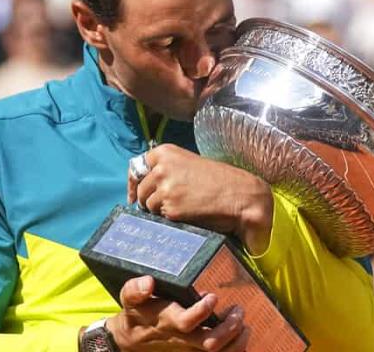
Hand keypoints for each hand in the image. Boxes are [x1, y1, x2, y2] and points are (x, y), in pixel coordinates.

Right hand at [108, 275, 248, 350]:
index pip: (186, 322)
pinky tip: (242, 336)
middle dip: (229, 328)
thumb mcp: (129, 299)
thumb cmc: (136, 314)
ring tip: (244, 323)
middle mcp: (182, 339)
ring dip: (236, 340)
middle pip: (209, 343)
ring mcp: (190, 349)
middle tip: (238, 310)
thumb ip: (135, 290)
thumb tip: (148, 282)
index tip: (213, 296)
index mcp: (167, 322)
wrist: (132, 341)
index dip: (201, 311)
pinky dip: (235, 349)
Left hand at [127, 144, 272, 254]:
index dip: (133, 183)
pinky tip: (187, 216)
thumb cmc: (219, 181)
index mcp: (165, 152)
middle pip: (141, 190)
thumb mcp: (189, 164)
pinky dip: (171, 220)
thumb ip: (167, 169)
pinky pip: (161, 219)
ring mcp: (164, 188)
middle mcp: (161, 167)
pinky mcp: (170, 208)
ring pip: (149, 206)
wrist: (241, 195)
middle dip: (148, 200)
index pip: (136, 167)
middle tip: (166, 206)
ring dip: (160, 211)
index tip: (133, 195)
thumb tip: (146, 185)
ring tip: (183, 208)